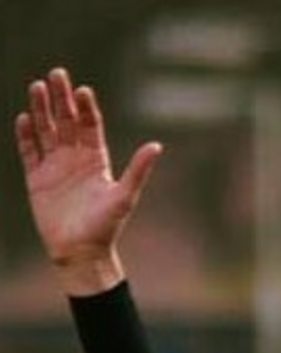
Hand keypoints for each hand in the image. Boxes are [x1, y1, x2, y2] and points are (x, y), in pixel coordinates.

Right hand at [14, 68, 161, 294]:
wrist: (81, 252)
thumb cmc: (107, 226)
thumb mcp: (125, 195)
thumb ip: (138, 170)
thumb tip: (157, 146)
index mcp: (97, 160)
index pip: (90, 126)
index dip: (86, 108)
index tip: (83, 90)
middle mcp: (76, 159)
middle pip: (66, 121)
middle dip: (62, 98)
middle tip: (56, 73)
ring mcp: (55, 168)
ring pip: (47, 131)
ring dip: (42, 109)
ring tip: (37, 86)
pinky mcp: (37, 180)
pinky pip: (30, 152)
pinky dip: (26, 136)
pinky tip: (24, 117)